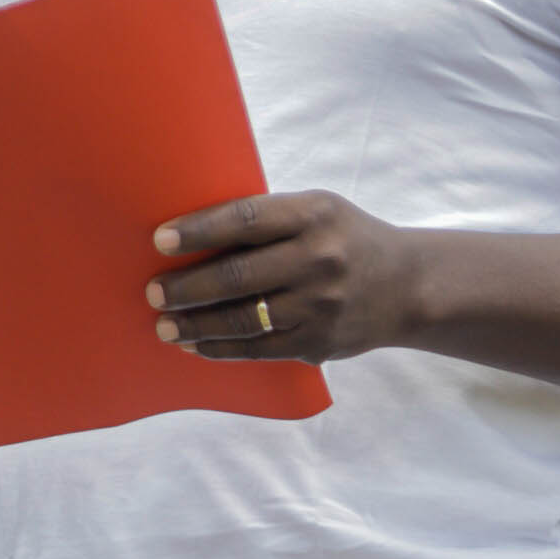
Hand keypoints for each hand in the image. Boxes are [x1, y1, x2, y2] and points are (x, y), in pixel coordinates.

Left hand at [145, 191, 413, 365]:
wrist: (407, 285)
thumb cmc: (344, 237)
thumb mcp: (317, 209)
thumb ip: (267, 219)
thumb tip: (192, 234)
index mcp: (313, 214)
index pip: (244, 220)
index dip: (198, 230)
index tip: (160, 240)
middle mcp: (319, 259)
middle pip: (237, 275)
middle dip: (186, 286)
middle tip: (152, 291)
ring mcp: (320, 305)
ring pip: (243, 318)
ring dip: (195, 324)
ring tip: (164, 324)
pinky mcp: (320, 342)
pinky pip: (259, 349)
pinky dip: (221, 348)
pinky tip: (195, 344)